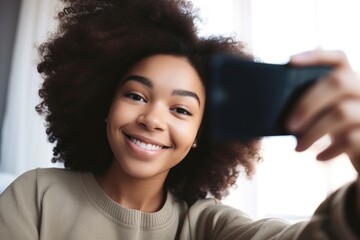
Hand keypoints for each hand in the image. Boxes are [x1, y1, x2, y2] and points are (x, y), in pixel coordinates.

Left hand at [287, 50, 359, 169]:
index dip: (315, 57)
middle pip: (339, 82)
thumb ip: (313, 105)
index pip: (338, 58)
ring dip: (313, 132)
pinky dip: (330, 150)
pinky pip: (351, 139)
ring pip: (342, 113)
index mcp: (350, 80)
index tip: (289, 61)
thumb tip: (280, 109)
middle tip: (288, 125)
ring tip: (298, 147)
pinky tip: (318, 158)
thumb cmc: (340, 131)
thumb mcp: (327, 115)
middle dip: (308, 103)